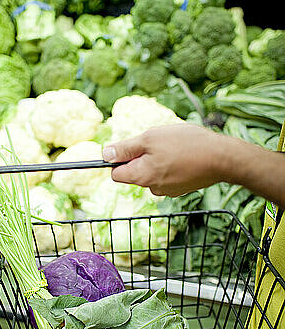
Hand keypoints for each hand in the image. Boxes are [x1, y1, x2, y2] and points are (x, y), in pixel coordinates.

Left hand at [102, 124, 227, 196]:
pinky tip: (184, 155)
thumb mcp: (150, 138)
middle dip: (142, 157)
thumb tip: (105, 154)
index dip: (120, 159)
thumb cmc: (186, 144)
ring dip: (158, 159)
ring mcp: (168, 190)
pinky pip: (167, 175)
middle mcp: (152, 188)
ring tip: (175, 147)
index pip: (116, 174)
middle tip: (158, 143)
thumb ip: (125, 148)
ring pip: (152, 173)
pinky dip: (171, 165)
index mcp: (141, 177)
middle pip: (135, 172)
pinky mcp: (181, 188)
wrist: (222, 158)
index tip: (131, 147)